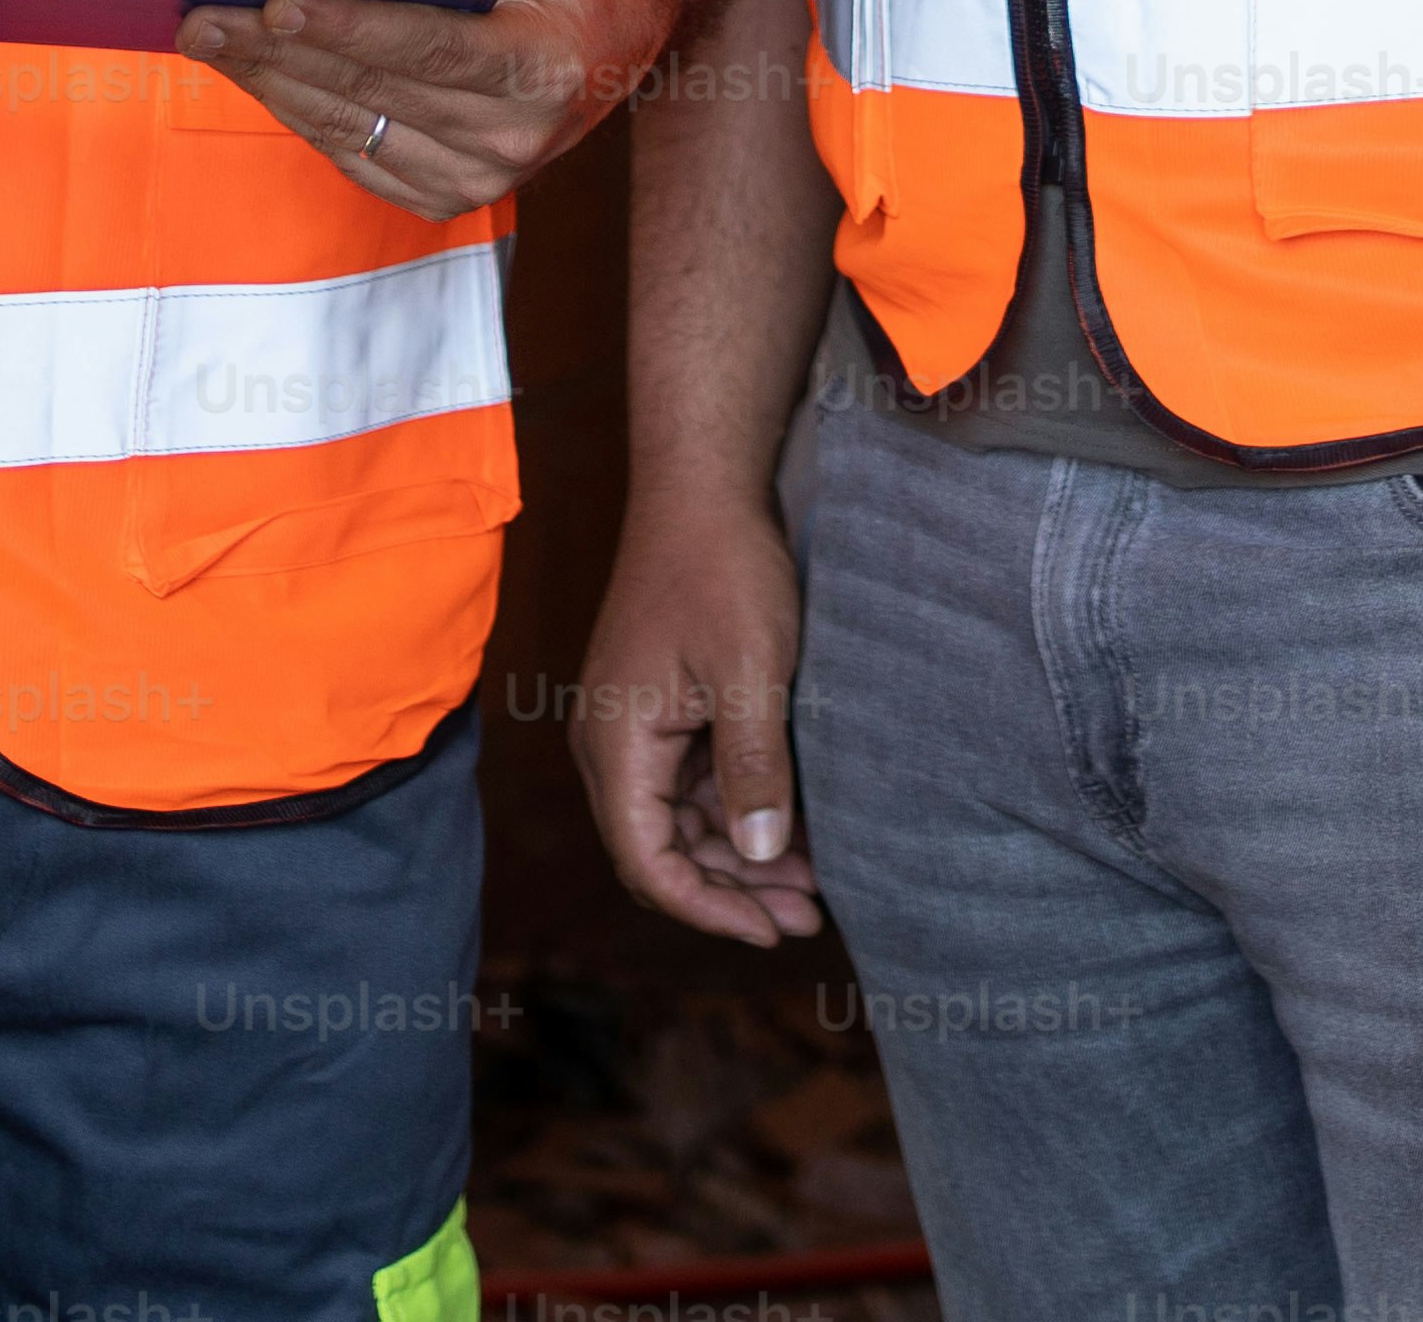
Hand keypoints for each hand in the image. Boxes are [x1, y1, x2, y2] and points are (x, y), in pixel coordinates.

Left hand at [172, 0, 684, 219]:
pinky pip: (354, 153)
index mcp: (542, 70)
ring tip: (211, 38)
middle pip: (374, 89)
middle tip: (206, 15)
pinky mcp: (448, 199)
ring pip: (350, 126)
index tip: (277, 2)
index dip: (348, 26)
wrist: (611, 31)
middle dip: (278, 52)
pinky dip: (298, 111)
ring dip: (269, 82)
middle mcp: (516, 140)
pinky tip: (255, 76)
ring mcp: (481, 180)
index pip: (427, 47)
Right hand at [576, 482, 820, 944]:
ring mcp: (634, 728)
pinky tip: (794, 830)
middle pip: (661, 852)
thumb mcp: (751, 671)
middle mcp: (611, 746)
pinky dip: (738, 813)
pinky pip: (691, 786)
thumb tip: (764, 854)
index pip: (648, 861)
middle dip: (731, 892)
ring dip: (739, 858)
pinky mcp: (660, 711)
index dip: (708, 908)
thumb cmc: (722, 570)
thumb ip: (754, 767)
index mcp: (616, 744)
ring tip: (811, 886)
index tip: (771, 930)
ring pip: (680, 824)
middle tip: (807, 918)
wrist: (703, 491)